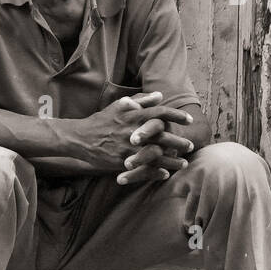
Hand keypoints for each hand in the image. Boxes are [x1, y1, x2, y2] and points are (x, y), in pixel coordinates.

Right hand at [77, 91, 193, 171]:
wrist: (80, 138)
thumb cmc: (102, 121)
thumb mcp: (119, 106)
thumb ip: (141, 100)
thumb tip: (160, 96)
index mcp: (133, 115)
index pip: (161, 113)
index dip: (177, 116)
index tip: (189, 120)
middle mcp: (133, 131)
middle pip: (163, 137)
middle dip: (179, 142)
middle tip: (190, 146)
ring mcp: (128, 148)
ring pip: (156, 155)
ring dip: (172, 161)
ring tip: (183, 164)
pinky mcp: (121, 161)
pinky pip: (143, 168)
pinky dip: (155, 172)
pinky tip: (164, 174)